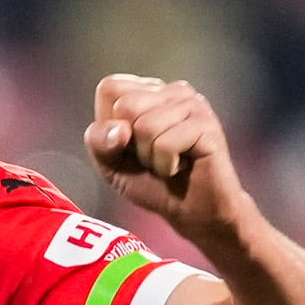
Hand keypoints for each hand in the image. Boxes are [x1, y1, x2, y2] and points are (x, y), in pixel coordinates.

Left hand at [84, 75, 251, 243]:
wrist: (195, 215)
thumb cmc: (156, 186)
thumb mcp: (111, 164)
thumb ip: (99, 140)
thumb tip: (121, 129)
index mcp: (150, 91)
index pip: (110, 88)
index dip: (109, 125)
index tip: (131, 146)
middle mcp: (173, 91)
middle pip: (126, 105)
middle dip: (132, 144)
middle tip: (154, 157)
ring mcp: (192, 104)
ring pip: (145, 126)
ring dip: (151, 158)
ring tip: (170, 164)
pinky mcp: (206, 124)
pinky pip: (165, 144)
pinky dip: (166, 166)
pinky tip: (182, 168)